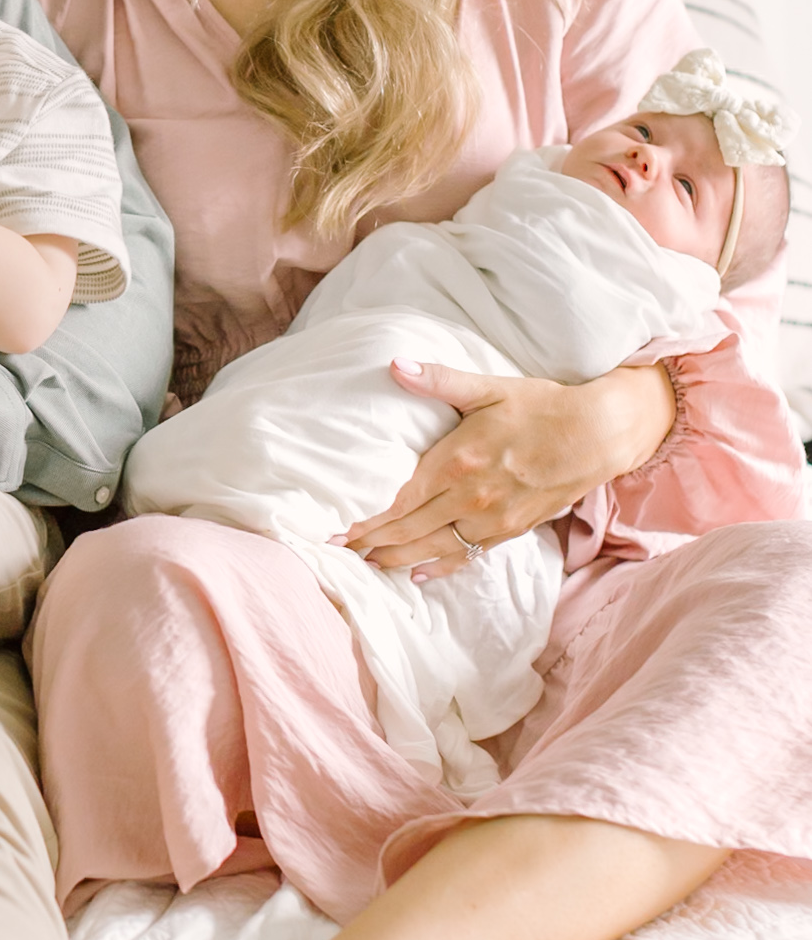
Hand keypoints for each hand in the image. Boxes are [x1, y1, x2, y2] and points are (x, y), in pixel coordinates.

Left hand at [343, 358, 676, 581]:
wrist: (600, 435)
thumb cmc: (543, 406)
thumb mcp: (489, 387)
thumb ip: (439, 380)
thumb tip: (395, 364)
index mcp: (459, 460)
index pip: (401, 500)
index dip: (368, 520)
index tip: (338, 532)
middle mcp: (471, 497)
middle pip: (412, 529)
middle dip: (374, 543)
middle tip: (340, 553)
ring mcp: (493, 519)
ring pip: (436, 547)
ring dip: (400, 558)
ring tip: (369, 565)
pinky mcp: (513, 530)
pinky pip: (469, 555)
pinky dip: (442, 567)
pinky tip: (420, 575)